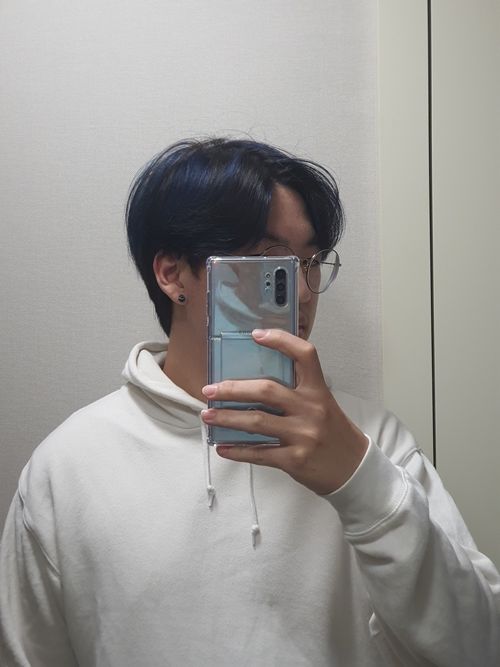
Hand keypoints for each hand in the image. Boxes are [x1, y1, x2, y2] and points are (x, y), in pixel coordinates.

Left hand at [201, 329, 368, 494]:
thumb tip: (253, 385)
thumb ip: (297, 392)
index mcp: (319, 391)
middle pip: (267, 391)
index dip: (281, 341)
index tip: (256, 335)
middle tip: (210, 390)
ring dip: (227, 418)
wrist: (354, 469)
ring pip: (256, 422)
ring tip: (208, 415)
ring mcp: (303, 435)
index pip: (305, 355)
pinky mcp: (295, 460)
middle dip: (233, 389)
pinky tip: (223, 448)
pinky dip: (237, 450)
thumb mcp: (323, 405)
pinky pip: (260, 453)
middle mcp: (311, 409)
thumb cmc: (334, 433)